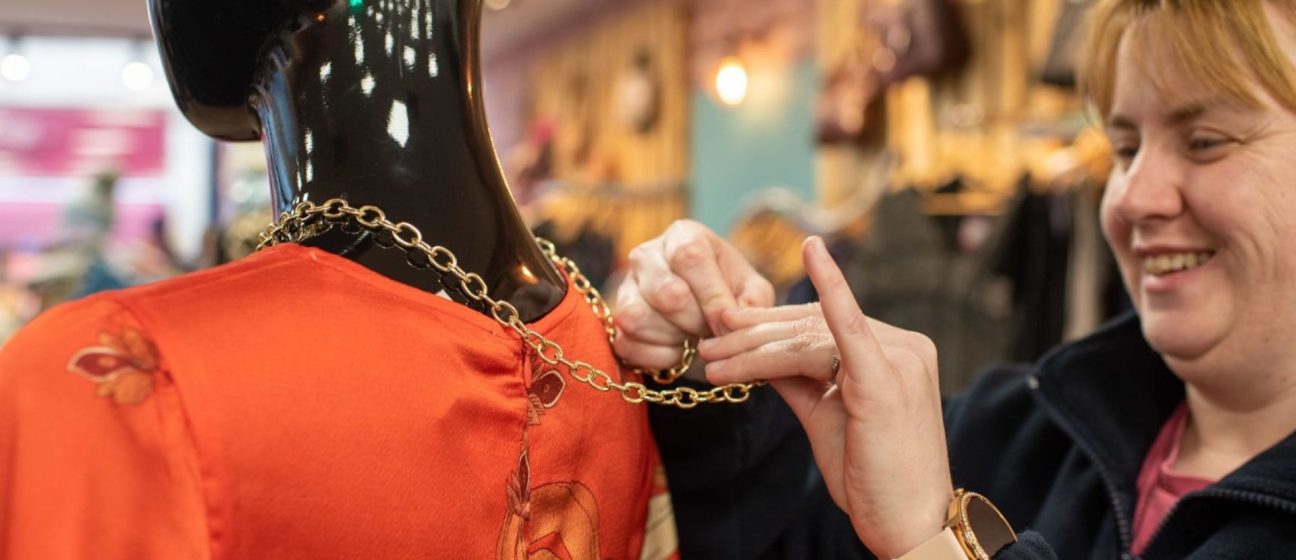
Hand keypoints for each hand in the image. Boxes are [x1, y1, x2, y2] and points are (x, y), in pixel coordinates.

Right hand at [613, 220, 773, 369]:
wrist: (704, 310)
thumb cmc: (729, 293)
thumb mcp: (752, 290)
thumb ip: (752, 302)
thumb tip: (729, 320)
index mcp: (683, 236)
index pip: (689, 258)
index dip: (711, 295)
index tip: (725, 322)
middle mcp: (647, 254)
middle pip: (666, 293)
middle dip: (695, 322)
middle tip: (710, 329)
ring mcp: (625, 286)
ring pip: (639, 318)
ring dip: (673, 339)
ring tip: (692, 336)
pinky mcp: (615, 318)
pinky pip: (627, 343)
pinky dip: (657, 356)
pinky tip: (676, 349)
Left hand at [699, 236, 951, 558]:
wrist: (909, 522)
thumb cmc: (872, 475)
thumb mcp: (827, 417)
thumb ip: (798, 380)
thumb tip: (758, 354)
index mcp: (895, 353)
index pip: (823, 326)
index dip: (771, 325)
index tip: (727, 325)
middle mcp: (904, 345)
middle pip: (813, 326)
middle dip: (753, 332)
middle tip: (708, 334)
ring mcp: (900, 358)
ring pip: (810, 338)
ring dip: (754, 346)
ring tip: (713, 355)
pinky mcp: (886, 377)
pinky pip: (848, 328)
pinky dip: (831, 289)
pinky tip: (813, 253)